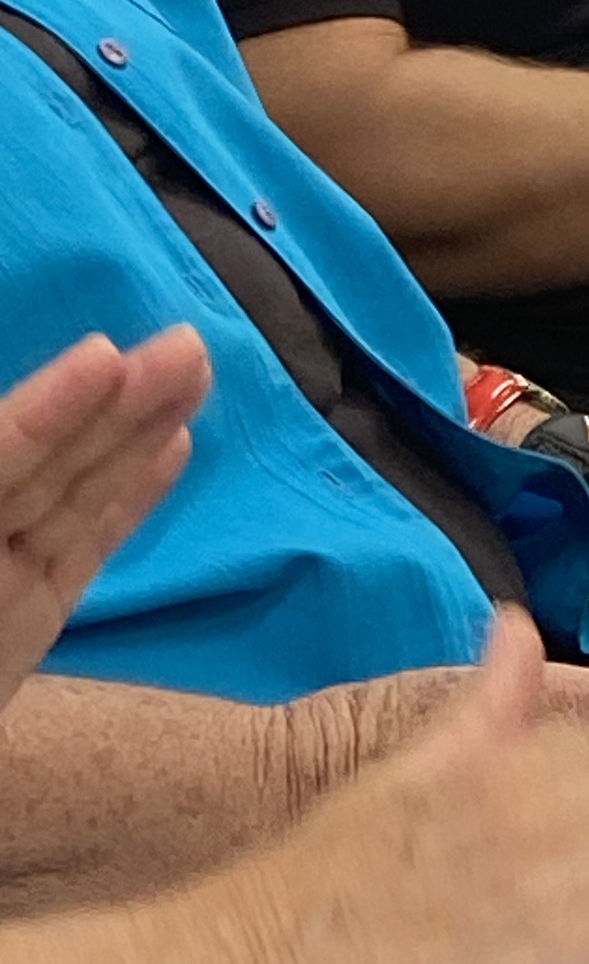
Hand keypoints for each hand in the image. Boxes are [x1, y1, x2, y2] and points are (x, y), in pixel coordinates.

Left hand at [0, 328, 208, 708]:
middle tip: (189, 347)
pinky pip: (85, 547)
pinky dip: (129, 500)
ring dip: (137, 435)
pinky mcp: (26, 616)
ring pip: (75, 497)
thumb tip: (19, 463)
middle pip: (46, 466)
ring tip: (194, 376)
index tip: (106, 359)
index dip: (49, 415)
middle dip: (116, 407)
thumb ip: (9, 493)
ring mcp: (0, 580)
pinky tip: (172, 453)